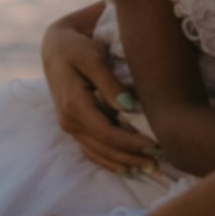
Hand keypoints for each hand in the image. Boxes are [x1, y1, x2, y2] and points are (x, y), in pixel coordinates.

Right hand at [41, 21, 160, 174]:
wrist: (55, 47)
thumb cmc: (76, 48)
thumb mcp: (93, 58)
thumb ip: (109, 83)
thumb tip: (129, 107)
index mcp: (74, 105)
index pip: (106, 133)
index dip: (131, 143)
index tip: (155, 145)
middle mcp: (69, 121)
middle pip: (104, 148)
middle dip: (132, 157)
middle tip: (159, 163)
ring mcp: (70, 126)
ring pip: (98, 153)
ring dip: (123, 163)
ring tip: (149, 168)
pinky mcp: (74, 126)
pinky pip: (92, 150)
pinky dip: (110, 161)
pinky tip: (128, 167)